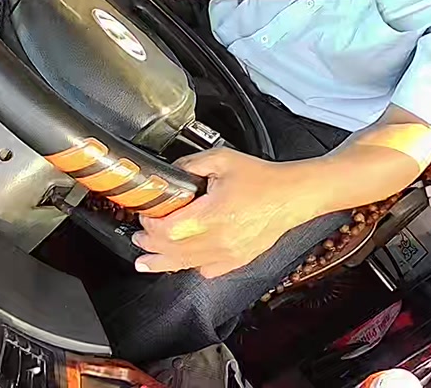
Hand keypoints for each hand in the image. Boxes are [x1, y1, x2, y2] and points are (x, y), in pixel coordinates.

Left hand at [131, 148, 318, 278]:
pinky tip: (180, 262)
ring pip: (186, 265)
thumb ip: (190, 165)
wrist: (292, 196)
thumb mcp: (221, 159)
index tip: (146, 214)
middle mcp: (220, 240)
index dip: (151, 224)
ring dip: (162, 262)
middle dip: (150, 244)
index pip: (169, 230)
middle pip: (172, 251)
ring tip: (145, 262)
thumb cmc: (262, 179)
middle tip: (138, 237)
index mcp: (213, 215)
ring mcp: (228, 255)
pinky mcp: (236, 261)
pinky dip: (189, 266)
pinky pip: (206, 271)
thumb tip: (169, 173)